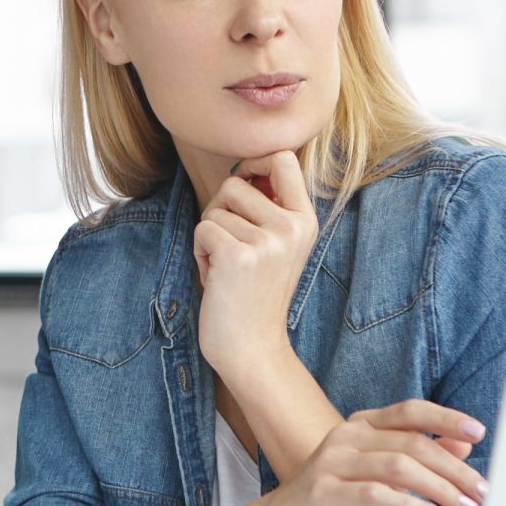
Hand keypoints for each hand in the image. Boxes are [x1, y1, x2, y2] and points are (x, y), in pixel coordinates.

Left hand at [193, 151, 317, 381]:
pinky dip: (200, 251)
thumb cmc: (255, 293)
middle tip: (229, 245)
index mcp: (306, 220)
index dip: (253, 160)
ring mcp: (268, 241)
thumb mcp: (277, 245)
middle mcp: (292, 227)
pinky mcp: (238, 256)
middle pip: (235, 183)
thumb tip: (244, 166)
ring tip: (226, 267)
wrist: (253, 348)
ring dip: (209, 236)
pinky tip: (216, 277)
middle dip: (220, 210)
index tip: (243, 179)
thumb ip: (268, 207)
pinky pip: (203, 229)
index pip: (283, 158)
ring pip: (214, 210)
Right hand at [239, 403, 489, 505]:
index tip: (479, 430)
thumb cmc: (332, 502)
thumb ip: (416, 458)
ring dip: (440, 488)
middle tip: (482, 491)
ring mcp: (331, 462)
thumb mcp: (378, 477)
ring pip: (399, 466)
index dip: (446, 418)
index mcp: (360, 426)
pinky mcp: (323, 492)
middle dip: (454, 468)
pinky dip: (410, 505)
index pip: (409, 411)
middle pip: (412, 442)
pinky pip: (375, 495)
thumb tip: (463, 443)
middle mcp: (346, 437)